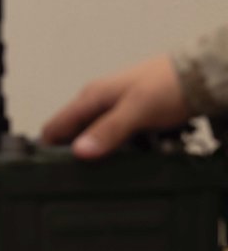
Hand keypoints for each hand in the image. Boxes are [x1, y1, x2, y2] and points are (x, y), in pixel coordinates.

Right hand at [41, 54, 188, 158]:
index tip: (52, 172)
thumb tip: (80, 151)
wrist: (201, 73)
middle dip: (74, 154)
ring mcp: (110, 106)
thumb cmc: (168, 86)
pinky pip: (109, 135)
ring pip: (91, 136)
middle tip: (82, 176)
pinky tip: (124, 156)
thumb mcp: (136, 111)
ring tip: (106, 169)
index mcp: (90, 97)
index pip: (53, 127)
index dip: (48, 150)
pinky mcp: (126, 112)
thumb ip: (108, 131)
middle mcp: (95, 101)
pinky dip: (113, 147)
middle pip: (70, 134)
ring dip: (96, 152)